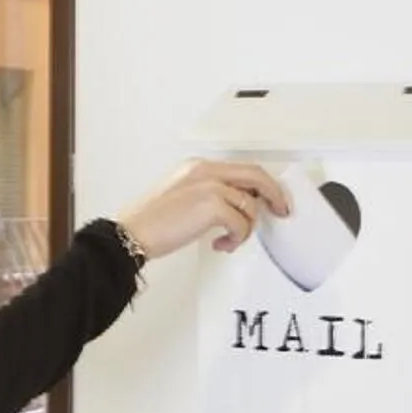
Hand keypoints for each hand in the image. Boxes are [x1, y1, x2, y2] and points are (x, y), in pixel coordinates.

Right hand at [114, 159, 292, 259]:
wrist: (130, 233)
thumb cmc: (150, 223)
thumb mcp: (182, 199)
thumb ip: (209, 196)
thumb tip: (237, 208)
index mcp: (197, 167)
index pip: (241, 169)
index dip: (262, 184)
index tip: (270, 198)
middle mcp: (205, 171)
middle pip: (255, 175)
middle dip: (273, 194)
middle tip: (281, 210)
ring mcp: (209, 185)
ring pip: (250, 204)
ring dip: (246, 228)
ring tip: (230, 240)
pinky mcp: (211, 205)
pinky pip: (241, 223)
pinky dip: (237, 238)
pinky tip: (221, 245)